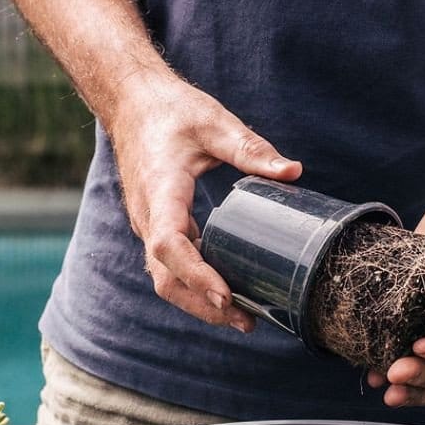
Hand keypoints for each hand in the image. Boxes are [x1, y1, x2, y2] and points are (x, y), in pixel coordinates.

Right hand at [108, 76, 301, 329]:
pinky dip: (196, 287)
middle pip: (166, 277)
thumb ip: (252, 148)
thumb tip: (294, 172)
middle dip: (202, 305)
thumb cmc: (171, 110)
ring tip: (241, 319)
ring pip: (166, 279)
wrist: (131, 103)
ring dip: (199, 304)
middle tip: (245, 321)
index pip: (170, 244)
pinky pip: (171, 268)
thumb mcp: (214, 123)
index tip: (225, 296)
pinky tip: (227, 295)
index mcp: (160, 191)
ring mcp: (150, 226)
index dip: (196, 274)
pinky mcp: (158, 228)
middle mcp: (149, 217)